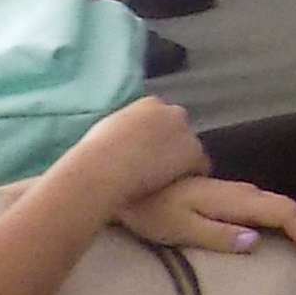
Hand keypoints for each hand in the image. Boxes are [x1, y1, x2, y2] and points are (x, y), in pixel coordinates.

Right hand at [55, 97, 210, 211]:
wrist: (105, 168)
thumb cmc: (95, 153)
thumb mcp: (106, 130)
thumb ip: (122, 129)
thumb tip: (119, 138)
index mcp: (148, 104)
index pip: (161, 117)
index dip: (156, 137)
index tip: (147, 153)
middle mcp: (171, 112)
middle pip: (179, 129)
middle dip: (172, 146)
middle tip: (158, 169)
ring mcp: (185, 131)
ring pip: (191, 148)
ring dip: (182, 162)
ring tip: (166, 182)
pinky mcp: (194, 151)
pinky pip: (200, 166)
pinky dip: (191, 177)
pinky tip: (178, 190)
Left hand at [119, 177, 295, 272]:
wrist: (128, 182)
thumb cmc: (150, 209)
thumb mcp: (177, 227)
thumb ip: (217, 234)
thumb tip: (256, 240)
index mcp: (237, 201)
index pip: (285, 216)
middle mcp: (246, 194)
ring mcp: (242, 195)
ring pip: (291, 210)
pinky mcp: (235, 200)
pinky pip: (279, 211)